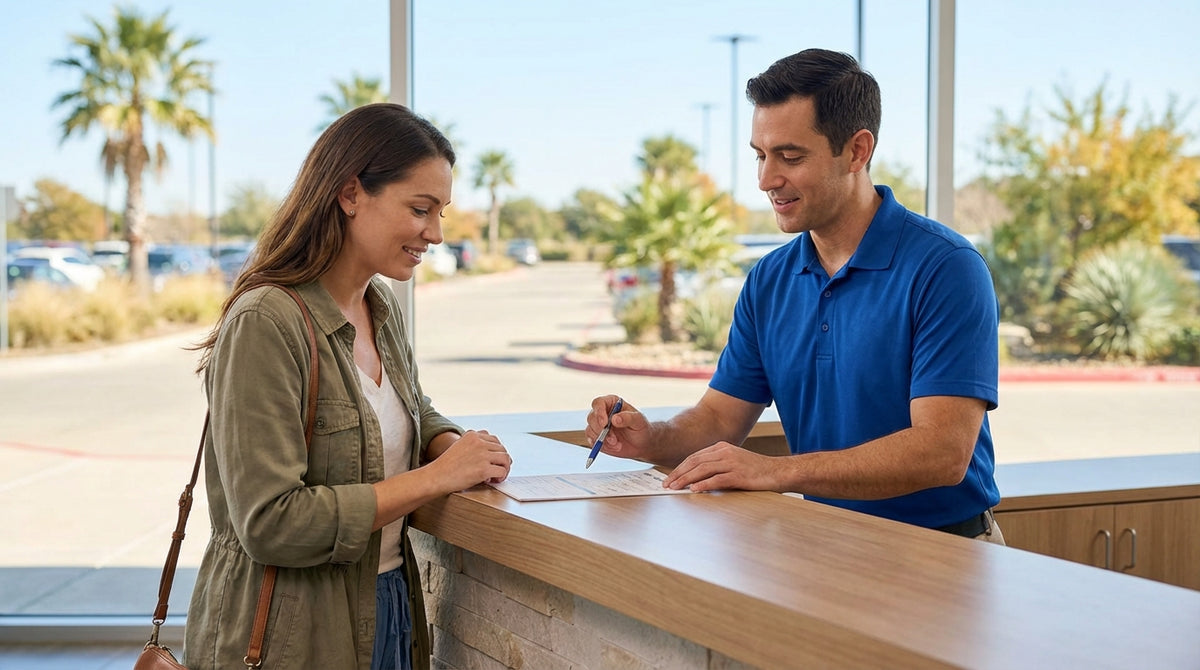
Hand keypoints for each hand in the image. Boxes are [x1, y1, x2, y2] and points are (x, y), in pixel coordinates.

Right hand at [426, 430, 511, 491]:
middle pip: (502, 449)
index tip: (494, 460)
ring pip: (506, 459)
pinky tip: (495, 481)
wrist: (436, 477)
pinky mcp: (484, 469)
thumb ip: (474, 444)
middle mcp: (479, 443)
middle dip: (502, 460)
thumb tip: (495, 452)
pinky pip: (502, 471)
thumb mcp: (459, 446)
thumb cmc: (447, 465)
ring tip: (498, 476)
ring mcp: (482, 455)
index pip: (495, 440)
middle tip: (498, 470)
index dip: (497, 452)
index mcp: (473, 435)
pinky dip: (502, 477)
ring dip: (505, 468)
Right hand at [586, 395, 653, 461]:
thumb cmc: (641, 428)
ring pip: (590, 430)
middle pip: (591, 418)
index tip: (604, 423)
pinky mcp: (596, 437)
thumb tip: (615, 419)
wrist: (641, 443)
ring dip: (602, 440)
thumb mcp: (639, 421)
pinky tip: (613, 447)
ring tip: (617, 445)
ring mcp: (598, 425)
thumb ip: (628, 418)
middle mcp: (602, 412)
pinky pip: (591, 441)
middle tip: (614, 440)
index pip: (598, 403)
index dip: (599, 412)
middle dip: (601, 430)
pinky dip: (600, 446)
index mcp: (612, 403)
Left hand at [663, 442, 780, 492]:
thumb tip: (696, 479)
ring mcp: (732, 462)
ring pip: (702, 469)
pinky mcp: (739, 475)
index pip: (695, 457)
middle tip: (667, 484)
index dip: (680, 467)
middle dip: (678, 473)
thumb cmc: (756, 470)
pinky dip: (704, 485)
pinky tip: (694, 490)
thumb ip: (717, 466)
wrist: (779, 471)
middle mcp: (725, 452)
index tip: (670, 477)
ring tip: (675, 487)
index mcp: (722, 447)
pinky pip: (717, 479)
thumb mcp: (734, 462)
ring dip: (686, 479)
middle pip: (695, 461)